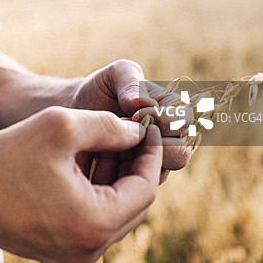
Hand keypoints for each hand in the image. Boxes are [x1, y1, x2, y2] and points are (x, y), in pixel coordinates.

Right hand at [0, 106, 161, 262]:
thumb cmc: (6, 157)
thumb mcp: (63, 127)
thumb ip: (109, 126)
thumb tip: (139, 133)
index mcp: (94, 224)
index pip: (145, 188)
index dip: (150, 153)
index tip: (148, 125)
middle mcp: (88, 250)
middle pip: (134, 205)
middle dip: (135, 165)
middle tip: (133, 130)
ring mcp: (72, 256)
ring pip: (114, 212)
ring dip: (117, 177)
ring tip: (111, 139)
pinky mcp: (57, 251)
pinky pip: (92, 220)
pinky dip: (97, 191)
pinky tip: (88, 160)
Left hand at [70, 60, 191, 182]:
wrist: (76, 112)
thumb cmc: (100, 89)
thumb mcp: (114, 75)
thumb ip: (130, 81)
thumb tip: (141, 104)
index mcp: (173, 110)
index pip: (185, 120)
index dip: (162, 119)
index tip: (133, 113)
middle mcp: (171, 138)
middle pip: (180, 153)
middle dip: (149, 146)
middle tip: (121, 134)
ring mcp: (156, 162)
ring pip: (160, 174)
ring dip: (132, 161)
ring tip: (108, 145)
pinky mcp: (137, 181)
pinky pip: (137, 187)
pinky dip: (119, 176)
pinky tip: (100, 161)